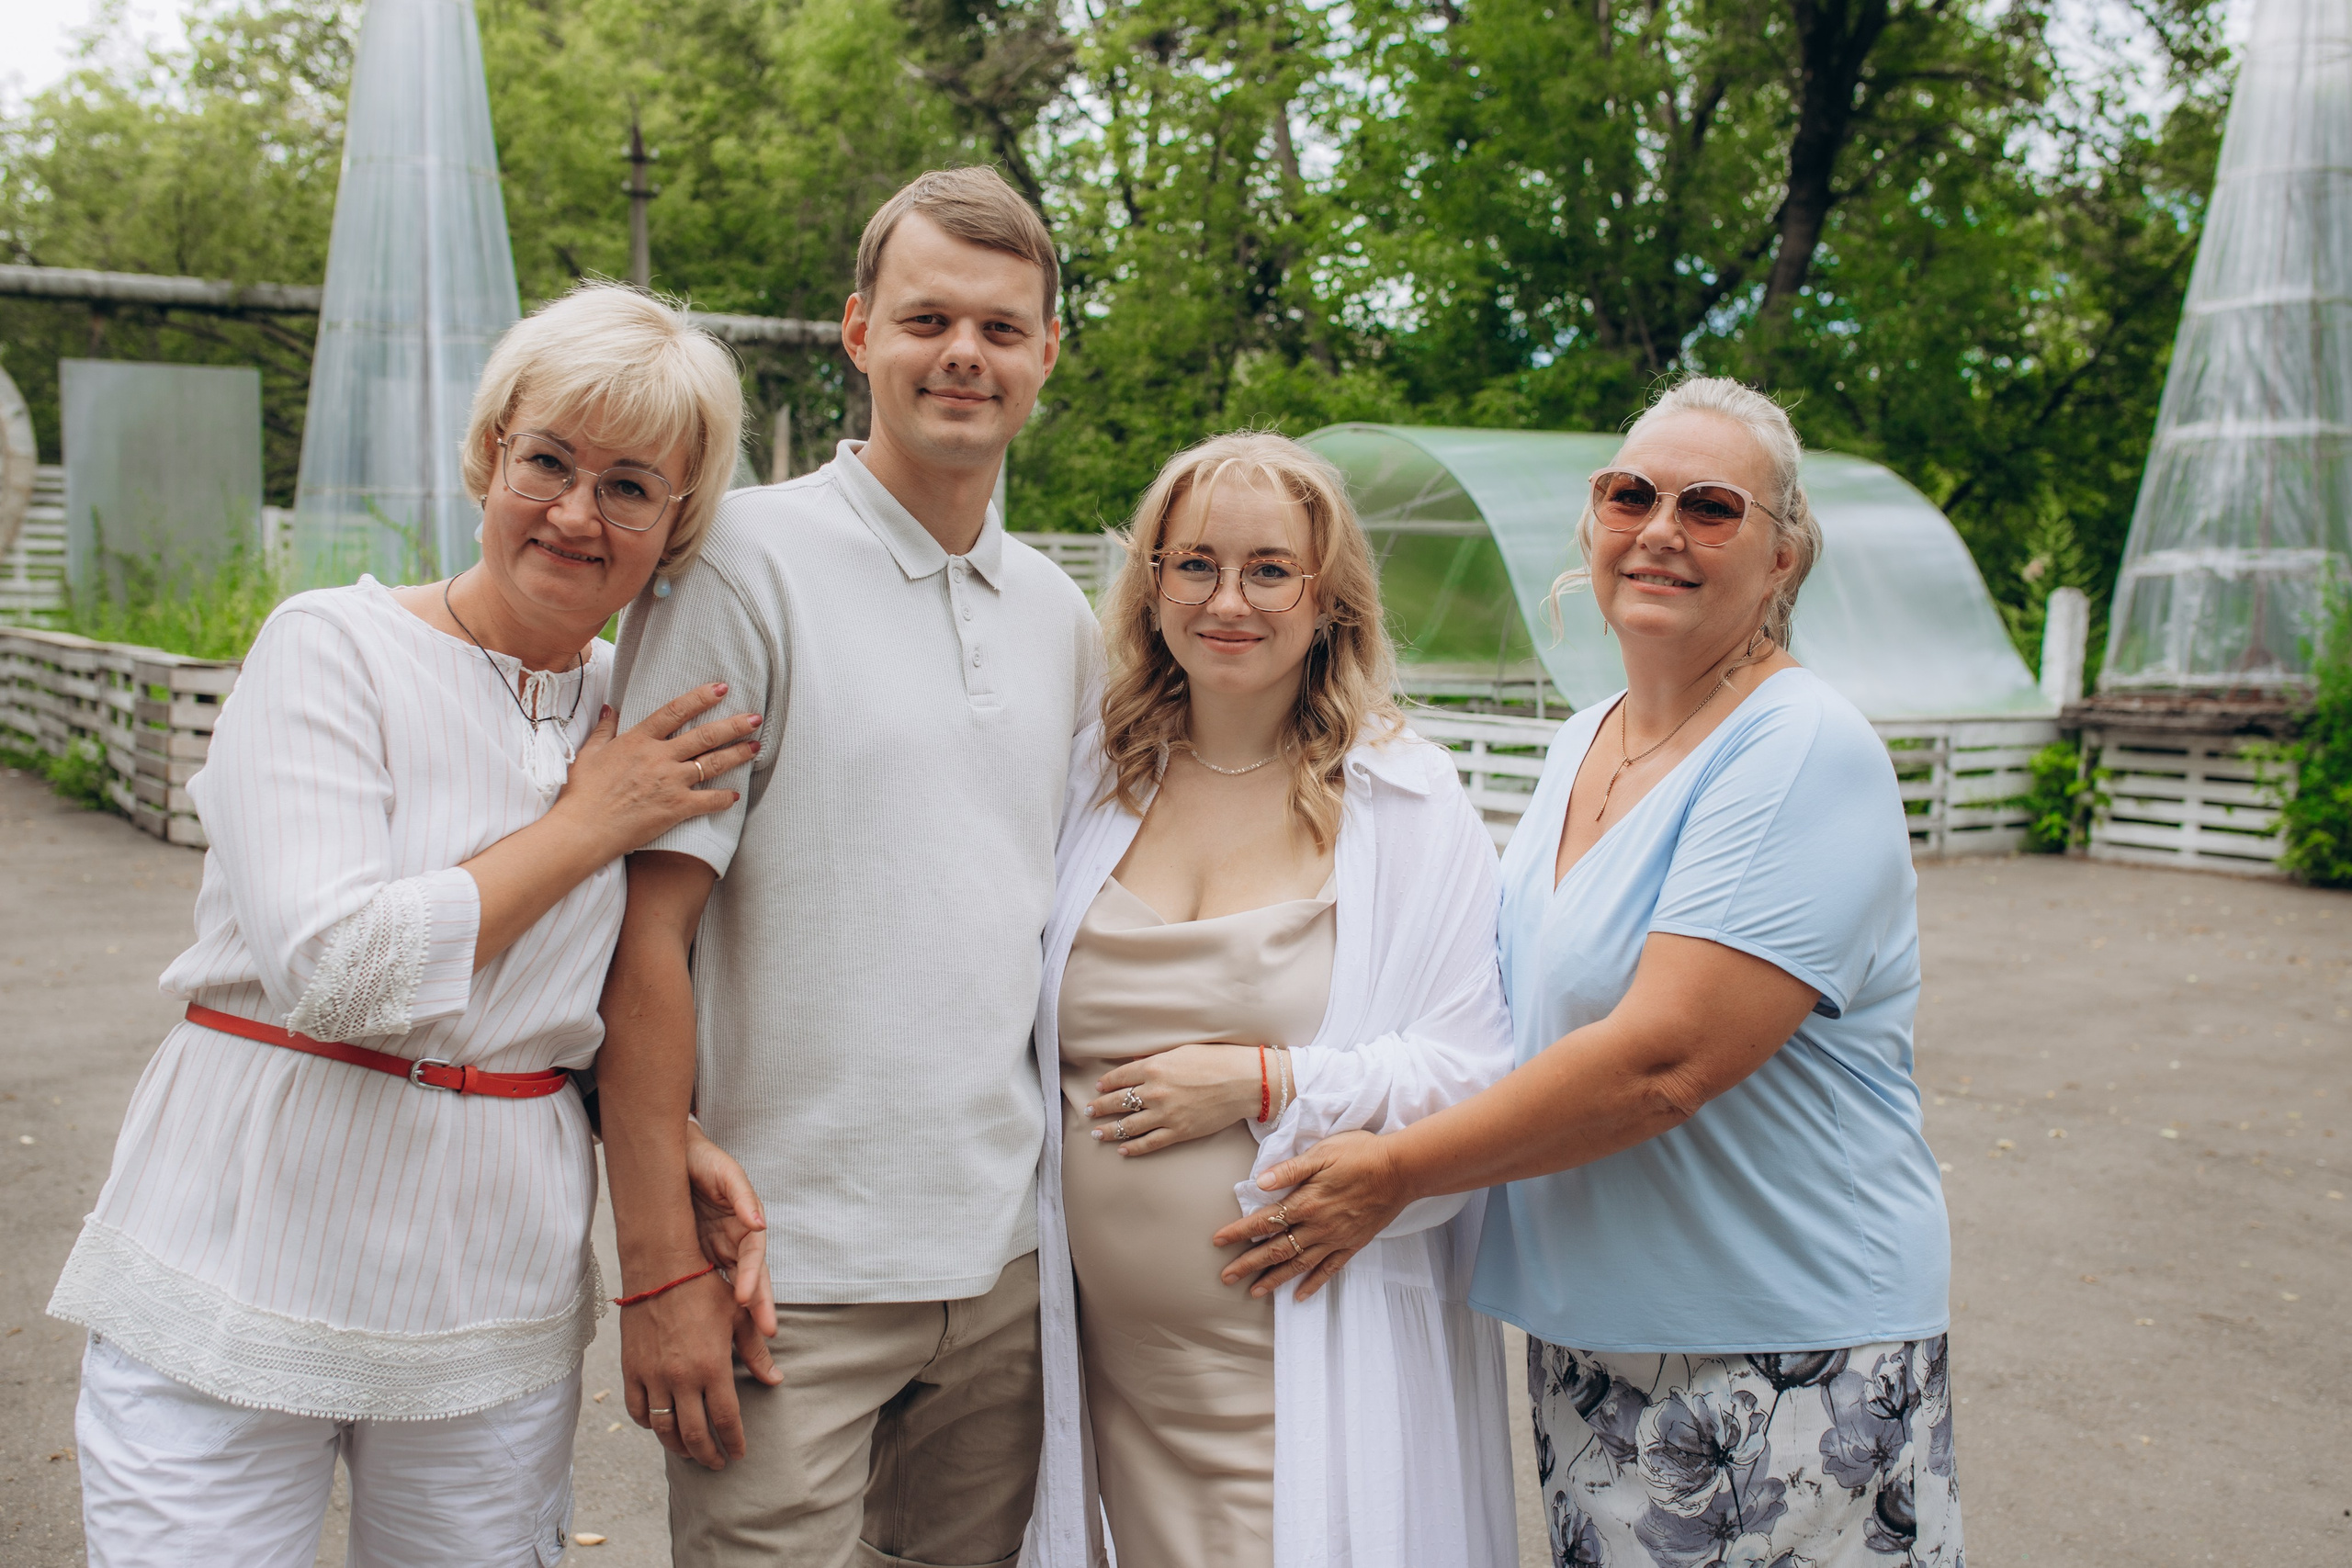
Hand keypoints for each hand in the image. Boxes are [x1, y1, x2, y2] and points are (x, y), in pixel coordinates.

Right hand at [556, 684, 760, 858]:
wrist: (583, 828)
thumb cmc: (582, 793)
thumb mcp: (589, 754)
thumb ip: (604, 729)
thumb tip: (612, 709)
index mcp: (638, 739)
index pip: (676, 711)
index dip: (701, 697)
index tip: (722, 688)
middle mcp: (659, 757)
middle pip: (705, 735)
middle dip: (734, 725)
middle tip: (756, 718)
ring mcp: (670, 782)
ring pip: (713, 763)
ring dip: (738, 754)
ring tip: (756, 747)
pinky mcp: (676, 808)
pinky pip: (709, 801)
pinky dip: (724, 798)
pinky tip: (736, 795)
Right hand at [621, 1263, 753, 1469]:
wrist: (660, 1267)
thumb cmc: (704, 1288)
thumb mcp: (738, 1316)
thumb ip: (757, 1352)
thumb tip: (776, 1379)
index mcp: (712, 1367)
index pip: (725, 1419)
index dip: (733, 1441)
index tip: (739, 1454)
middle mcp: (681, 1378)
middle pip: (694, 1434)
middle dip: (708, 1454)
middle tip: (717, 1463)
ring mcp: (653, 1376)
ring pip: (664, 1429)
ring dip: (679, 1447)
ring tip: (691, 1452)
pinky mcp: (631, 1370)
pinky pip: (637, 1410)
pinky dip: (649, 1425)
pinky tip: (661, 1426)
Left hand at [685, 1120, 779, 1345]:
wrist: (675, 1157)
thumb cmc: (705, 1162)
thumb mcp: (727, 1173)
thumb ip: (743, 1196)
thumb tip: (759, 1222)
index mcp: (747, 1225)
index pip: (753, 1257)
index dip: (751, 1278)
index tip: (745, 1299)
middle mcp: (736, 1243)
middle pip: (751, 1280)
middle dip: (760, 1307)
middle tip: (766, 1333)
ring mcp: (717, 1253)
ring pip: (731, 1289)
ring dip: (741, 1314)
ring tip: (749, 1341)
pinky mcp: (697, 1257)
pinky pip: (705, 1285)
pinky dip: (711, 1306)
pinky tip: (710, 1329)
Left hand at [1086, 1044, 1264, 1155]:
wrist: (1245, 1082)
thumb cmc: (1217, 1060)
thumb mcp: (1182, 1051)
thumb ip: (1156, 1058)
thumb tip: (1136, 1063)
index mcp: (1154, 1067)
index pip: (1120, 1077)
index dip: (1106, 1084)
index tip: (1098, 1089)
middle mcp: (1154, 1091)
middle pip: (1117, 1102)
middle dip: (1099, 1108)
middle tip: (1088, 1111)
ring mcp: (1165, 1114)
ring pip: (1127, 1126)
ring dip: (1108, 1131)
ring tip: (1096, 1134)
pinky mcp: (1179, 1132)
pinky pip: (1149, 1143)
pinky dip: (1133, 1148)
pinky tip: (1122, 1150)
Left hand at [1212, 1130, 1410, 1300]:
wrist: (1402, 1170)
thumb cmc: (1361, 1154)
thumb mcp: (1322, 1152)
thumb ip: (1290, 1169)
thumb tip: (1259, 1181)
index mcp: (1307, 1202)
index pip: (1265, 1220)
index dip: (1239, 1231)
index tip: (1217, 1241)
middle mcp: (1318, 1226)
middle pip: (1276, 1249)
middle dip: (1248, 1264)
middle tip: (1226, 1277)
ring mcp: (1336, 1239)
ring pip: (1299, 1264)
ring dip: (1274, 1279)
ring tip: (1254, 1291)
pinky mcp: (1353, 1245)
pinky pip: (1329, 1270)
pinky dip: (1313, 1284)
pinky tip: (1299, 1295)